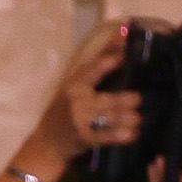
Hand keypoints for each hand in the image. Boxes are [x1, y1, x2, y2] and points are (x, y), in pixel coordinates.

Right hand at [13, 17, 135, 181]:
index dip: (113, 59)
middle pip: (111, 98)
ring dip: (130, 118)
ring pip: (114, 117)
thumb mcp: (72, 89)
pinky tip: (132, 134)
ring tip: (137, 119)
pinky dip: (124, 135)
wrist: (45, 146)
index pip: (95, 67)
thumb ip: (96, 68)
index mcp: (74, 85)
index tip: (128, 54)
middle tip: (136, 101)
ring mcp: (80, 121)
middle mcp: (77, 101)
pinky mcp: (85, 139)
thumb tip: (122, 35)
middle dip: (129, 100)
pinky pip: (109, 135)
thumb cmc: (62, 113)